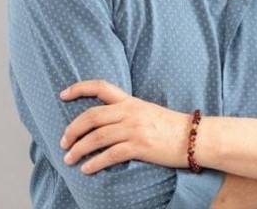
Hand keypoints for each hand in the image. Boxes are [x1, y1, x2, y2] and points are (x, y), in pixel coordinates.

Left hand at [58, 80, 190, 174]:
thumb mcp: (147, 111)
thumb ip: (128, 113)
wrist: (194, 137)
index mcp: (130, 100)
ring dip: (78, 149)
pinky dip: (94, 163)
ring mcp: (134, 129)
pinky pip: (110, 155)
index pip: (100, 87)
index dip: (79, 88)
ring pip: (97, 137)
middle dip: (73, 129)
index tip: (63, 94)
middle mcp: (129, 112)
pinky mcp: (139, 146)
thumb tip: (106, 122)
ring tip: (69, 159)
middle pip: (92, 116)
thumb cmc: (171, 126)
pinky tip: (86, 169)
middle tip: (63, 142)